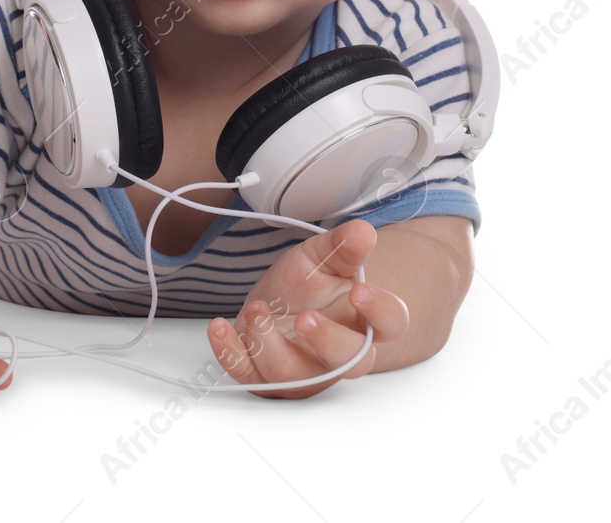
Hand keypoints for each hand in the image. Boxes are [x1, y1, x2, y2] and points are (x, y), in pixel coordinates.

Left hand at [205, 219, 408, 398]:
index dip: (380, 312)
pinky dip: (229, 353)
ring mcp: (302, 372)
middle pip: (348, 362)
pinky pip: (247, 375)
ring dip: (269, 343)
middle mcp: (338, 355)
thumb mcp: (323, 257)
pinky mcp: (265, 378)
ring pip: (293, 376)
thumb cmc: (308, 286)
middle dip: (326, 341)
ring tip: (256, 310)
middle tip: (305, 318)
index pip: (390, 325)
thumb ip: (343, 247)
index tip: (360, 291)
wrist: (277, 305)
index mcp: (364, 322)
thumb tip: (363, 232)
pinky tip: (220, 327)